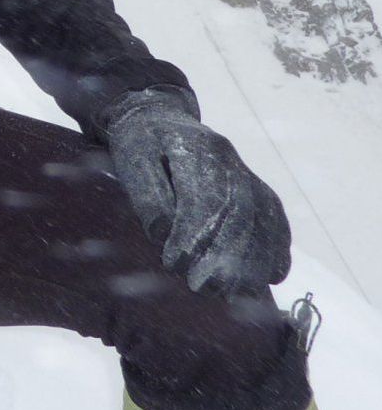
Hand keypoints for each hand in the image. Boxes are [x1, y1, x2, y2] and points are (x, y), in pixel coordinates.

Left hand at [102, 87, 290, 296]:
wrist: (158, 117)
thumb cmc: (139, 145)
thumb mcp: (131, 162)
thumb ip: (147, 196)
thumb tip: (165, 233)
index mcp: (195, 147)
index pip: (203, 195)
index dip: (193, 233)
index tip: (175, 263)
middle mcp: (229, 158)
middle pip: (239, 210)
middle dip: (226, 254)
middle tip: (207, 287)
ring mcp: (246, 171)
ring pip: (263, 217)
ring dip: (255, 260)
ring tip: (238, 292)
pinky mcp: (257, 186)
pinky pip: (275, 218)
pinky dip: (277, 248)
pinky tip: (271, 275)